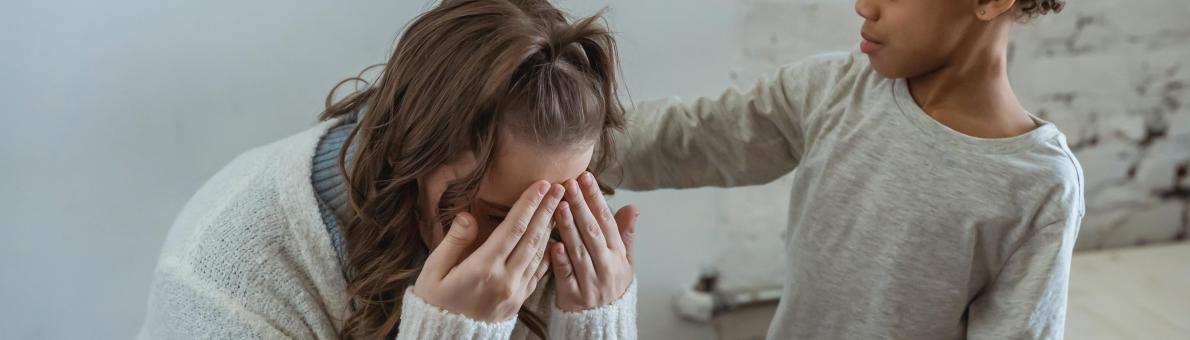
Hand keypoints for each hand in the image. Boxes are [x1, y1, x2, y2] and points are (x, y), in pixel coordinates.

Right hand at [413, 181, 562, 321]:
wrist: (445, 339)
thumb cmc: (435, 302)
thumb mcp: (433, 271)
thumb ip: (453, 242)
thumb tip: (468, 216)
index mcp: (483, 269)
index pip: (513, 229)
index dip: (529, 204)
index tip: (541, 185)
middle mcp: (505, 280)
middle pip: (532, 238)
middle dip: (547, 210)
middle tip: (560, 187)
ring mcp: (515, 292)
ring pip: (539, 254)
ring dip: (550, 228)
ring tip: (559, 206)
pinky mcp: (518, 302)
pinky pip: (538, 273)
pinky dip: (548, 253)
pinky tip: (553, 239)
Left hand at [550, 172, 637, 310]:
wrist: (603, 322)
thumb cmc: (610, 284)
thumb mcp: (624, 261)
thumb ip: (625, 234)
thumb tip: (633, 207)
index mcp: (617, 255)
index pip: (607, 221)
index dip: (596, 199)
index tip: (585, 178)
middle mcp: (606, 267)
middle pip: (592, 233)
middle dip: (580, 207)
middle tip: (569, 184)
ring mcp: (590, 283)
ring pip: (579, 251)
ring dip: (569, 228)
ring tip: (559, 206)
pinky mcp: (574, 297)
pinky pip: (566, 277)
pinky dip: (560, 261)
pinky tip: (553, 245)